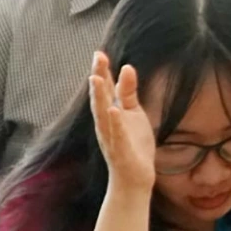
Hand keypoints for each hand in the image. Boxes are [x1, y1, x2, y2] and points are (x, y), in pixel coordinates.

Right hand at [89, 51, 157, 193]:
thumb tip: (127, 67)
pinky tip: (115, 111)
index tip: (99, 53)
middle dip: (98, 78)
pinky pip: (117, 135)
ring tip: (97, 79)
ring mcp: (111, 137)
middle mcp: (106, 124)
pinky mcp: (120, 151)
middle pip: (100, 98)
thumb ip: (129, 92)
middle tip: (97, 58)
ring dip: (99, 97)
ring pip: (103, 115)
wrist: (134, 178)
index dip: (102, 72)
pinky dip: (115, 123)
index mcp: (111, 113)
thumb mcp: (134, 113)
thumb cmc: (133, 144)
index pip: (105, 89)